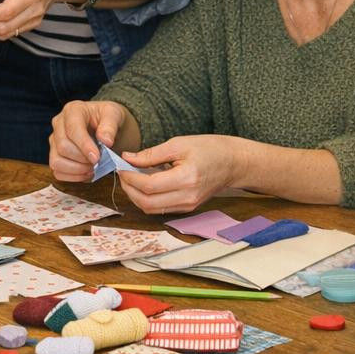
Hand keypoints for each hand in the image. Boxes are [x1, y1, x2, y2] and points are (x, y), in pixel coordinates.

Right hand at [49, 101, 128, 181]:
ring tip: (92, 168)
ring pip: (56, 161)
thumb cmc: (107, 117)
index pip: (73, 130)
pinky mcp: (55, 155)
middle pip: (63, 147)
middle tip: (98, 161)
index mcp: (72, 110)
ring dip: (76, 169)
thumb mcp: (114, 114)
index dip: (84, 146)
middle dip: (82, 159)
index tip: (97, 157)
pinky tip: (87, 172)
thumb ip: (110, 126)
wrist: (104, 125)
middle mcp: (59, 124)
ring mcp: (54, 141)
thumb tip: (106, 141)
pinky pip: (57, 172)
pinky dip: (73, 176)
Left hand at [116, 135, 240, 214]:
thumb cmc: (209, 149)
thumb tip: (128, 159)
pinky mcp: (187, 208)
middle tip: (123, 174)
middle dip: (129, 189)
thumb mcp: (179, 144)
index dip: (130, 178)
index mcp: (186, 178)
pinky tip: (145, 184)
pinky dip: (148, 198)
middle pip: (147, 203)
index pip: (149, 186)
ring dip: (136, 196)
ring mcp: (188, 205)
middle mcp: (187, 197)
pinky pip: (161, 208)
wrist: (233, 162)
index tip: (122, 167)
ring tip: (132, 178)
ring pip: (152, 209)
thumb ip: (151, 154)